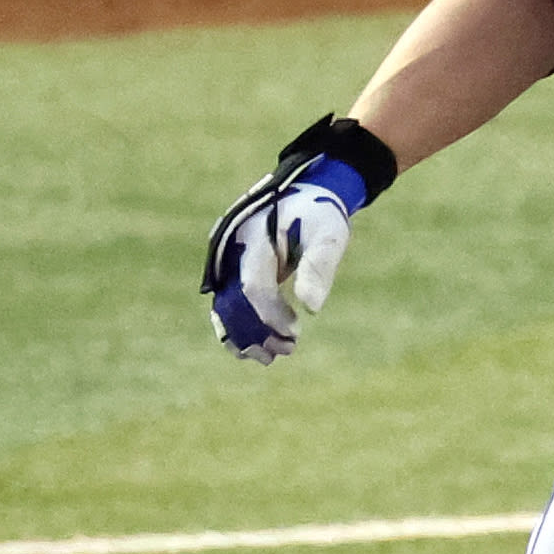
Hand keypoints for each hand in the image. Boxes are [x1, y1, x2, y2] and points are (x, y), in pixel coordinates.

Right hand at [200, 117, 394, 363]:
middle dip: (256, 332)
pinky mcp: (234, 271)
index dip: (271, 315)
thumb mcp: (328, 236)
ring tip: (270, 358)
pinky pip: (228, 304)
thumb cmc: (319, 214)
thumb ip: (319, 267)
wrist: (306, 196)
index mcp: (255, 237)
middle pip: (233, 302)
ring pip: (225, 307)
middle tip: (285, 352)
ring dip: (244, 336)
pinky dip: (238, 328)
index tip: (295, 332)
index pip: (254, 286)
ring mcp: (229, 261)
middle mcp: (234, 250)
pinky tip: (253, 349)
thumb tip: (311, 308)